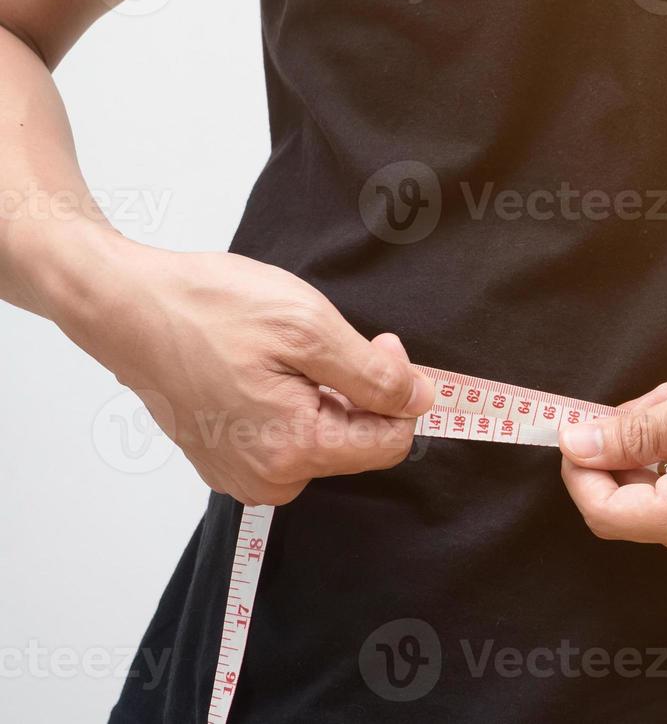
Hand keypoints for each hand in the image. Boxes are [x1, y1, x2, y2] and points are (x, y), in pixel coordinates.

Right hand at [57, 237, 434, 505]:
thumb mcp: (310, 327)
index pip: (391, 442)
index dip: (399, 390)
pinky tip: (263, 368)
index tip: (378, 344)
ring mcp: (240, 473)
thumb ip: (374, 375)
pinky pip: (286, 437)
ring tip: (284, 353)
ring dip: (324, 395)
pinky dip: (292, 402)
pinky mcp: (223, 458)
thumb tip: (422, 399)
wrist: (127, 306)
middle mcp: (266, 478)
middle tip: (324, 340)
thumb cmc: (210, 310)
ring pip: (323, 438)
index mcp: (292, 451)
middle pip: (357, 443)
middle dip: (358, 391)